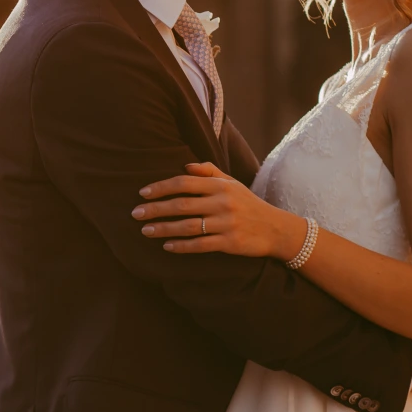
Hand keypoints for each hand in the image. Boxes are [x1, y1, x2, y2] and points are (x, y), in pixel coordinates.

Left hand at [133, 163, 304, 260]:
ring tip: (145, 231)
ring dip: (163, 228)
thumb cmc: (248, 204)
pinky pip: (201, 245)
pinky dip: (182, 246)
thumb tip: (184, 166)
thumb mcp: (232, 183)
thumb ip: (209, 172)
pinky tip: (166, 246)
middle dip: (156, 209)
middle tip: (135, 213)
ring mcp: (226, 224)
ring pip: (188, 226)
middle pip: (182, 204)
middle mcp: (222, 203)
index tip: (142, 193)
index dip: (161, 187)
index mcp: (220, 186)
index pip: (184, 183)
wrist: (276, 229)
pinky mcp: (230, 243)